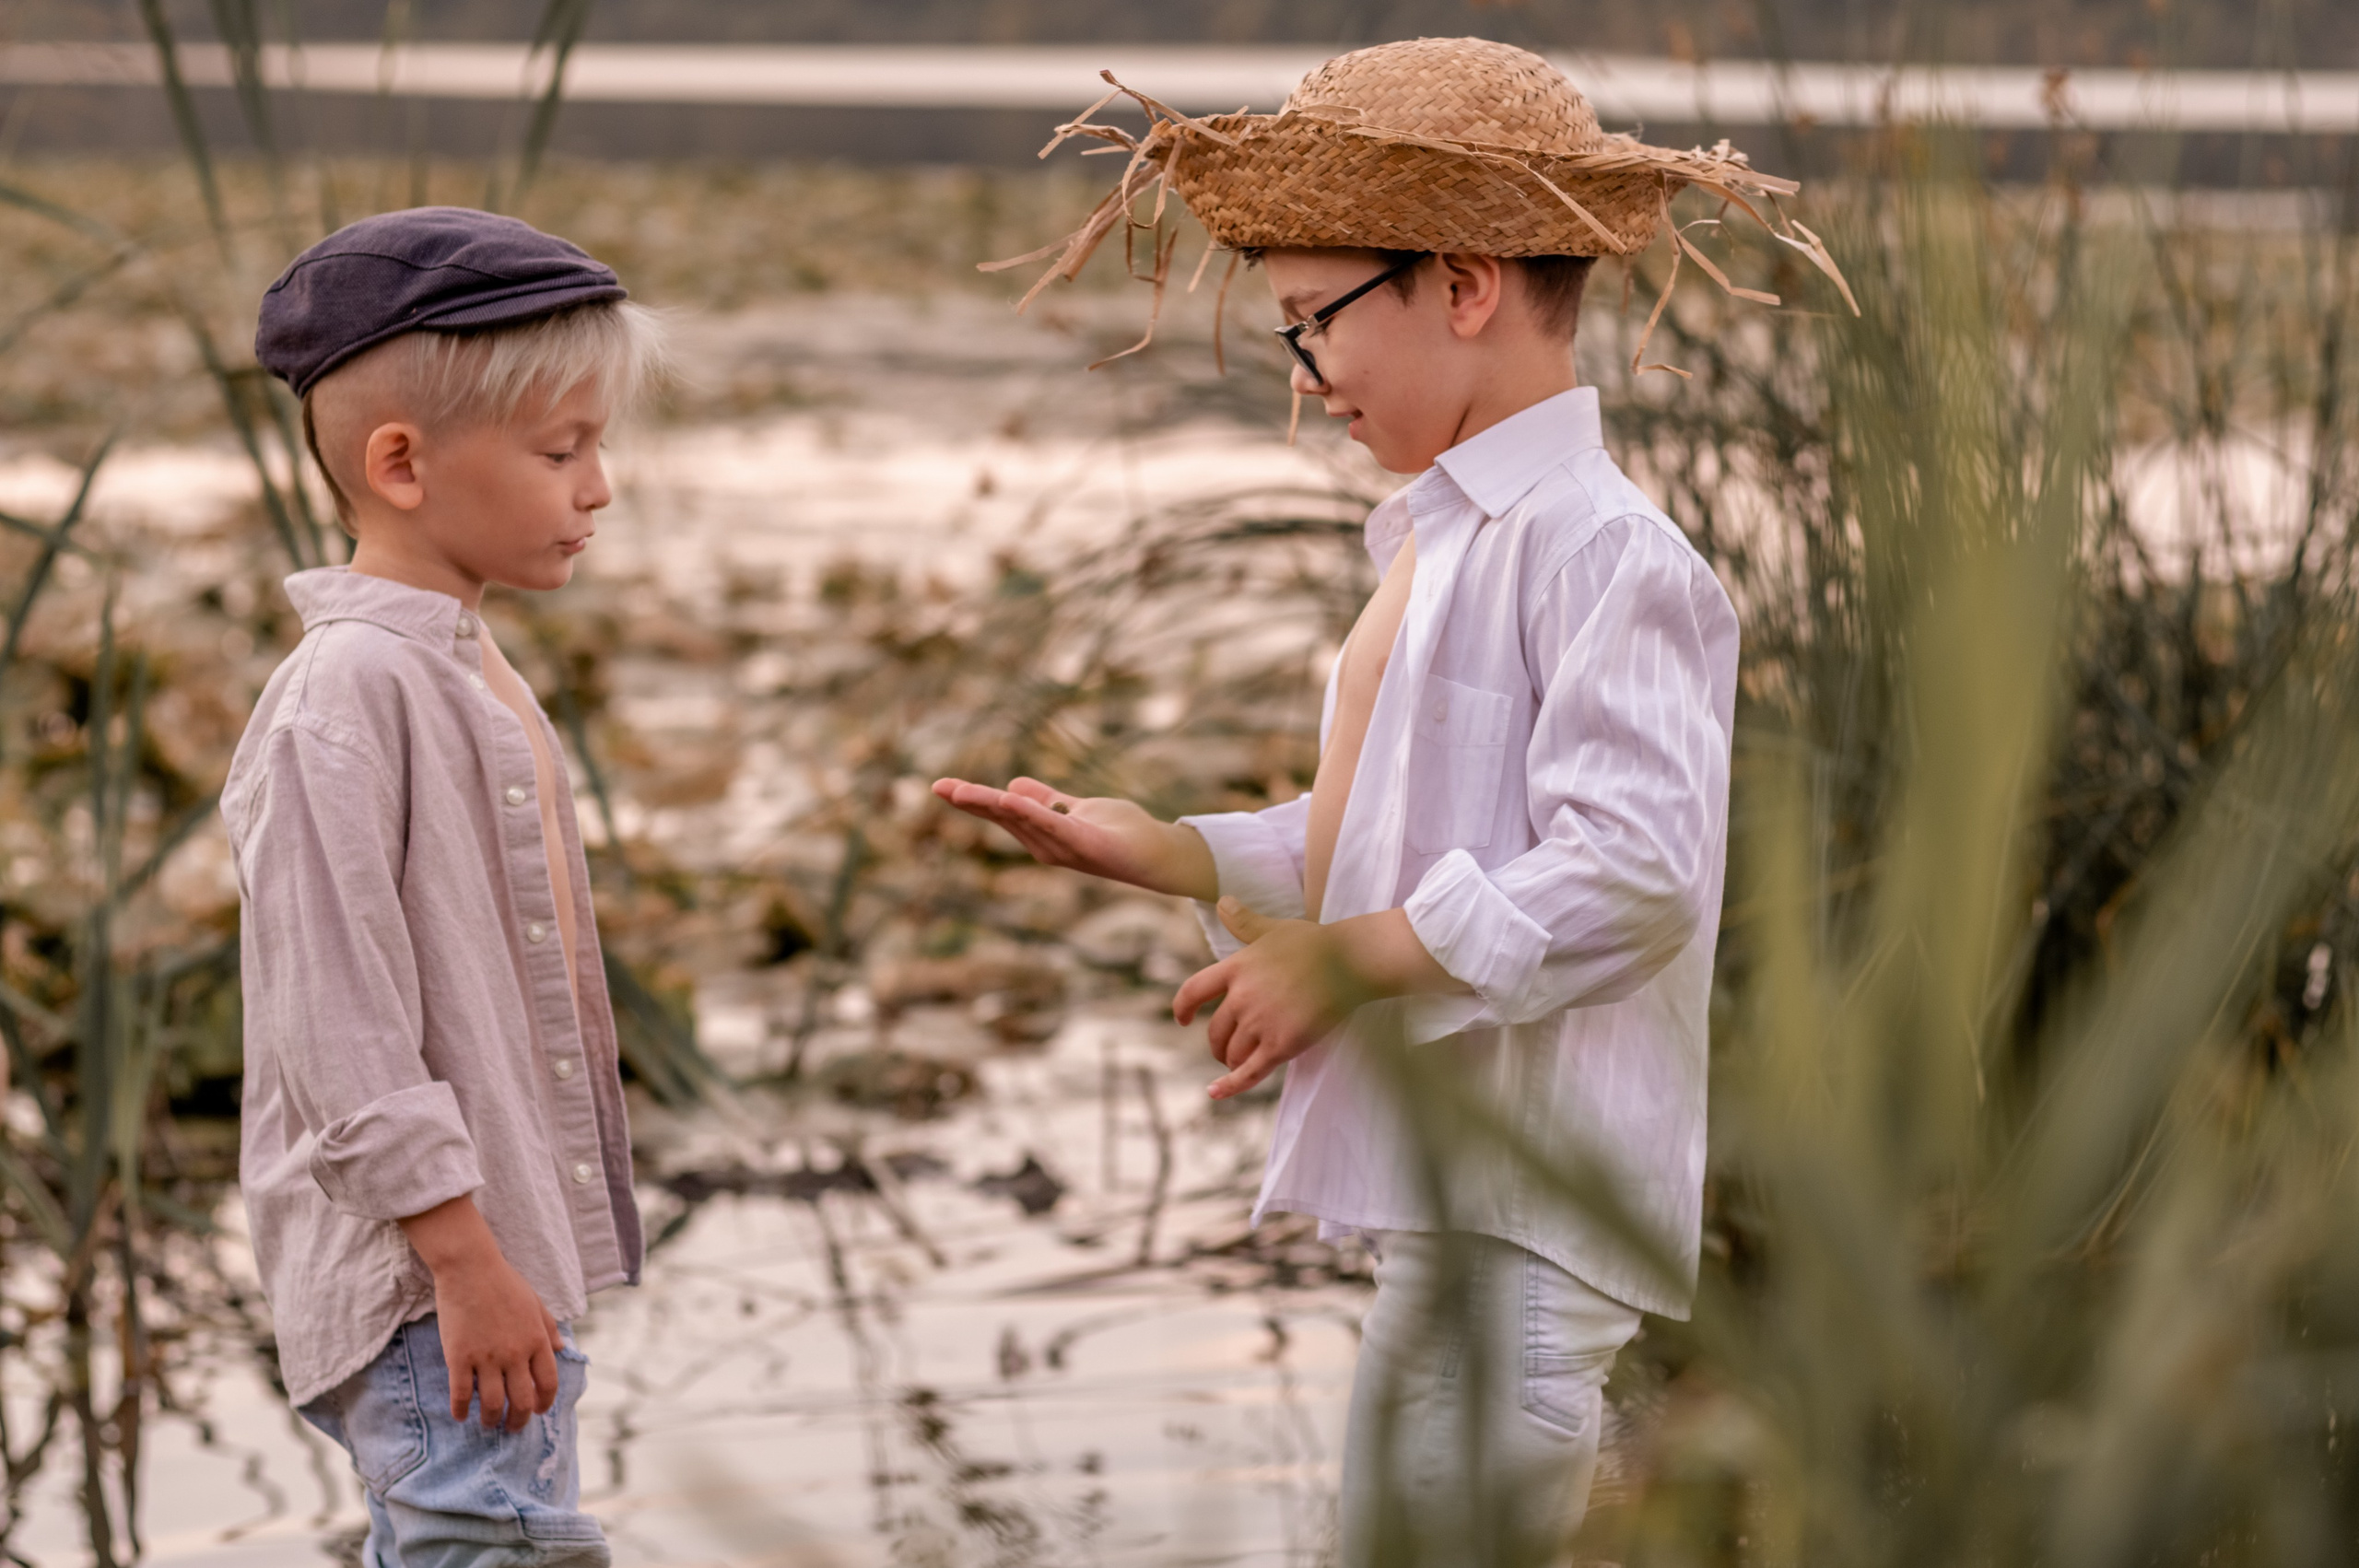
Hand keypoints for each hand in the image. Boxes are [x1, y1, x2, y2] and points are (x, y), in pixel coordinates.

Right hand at [397, 1195, 562, 1431]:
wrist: (470, 1269)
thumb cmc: (504, 1283)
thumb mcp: (536, 1303)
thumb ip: (549, 1328)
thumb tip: (563, 1350)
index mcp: (537, 1340)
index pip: (548, 1383)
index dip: (544, 1402)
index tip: (537, 1411)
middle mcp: (515, 1354)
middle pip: (521, 1401)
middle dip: (519, 1421)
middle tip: (513, 1428)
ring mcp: (486, 1358)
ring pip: (492, 1404)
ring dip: (491, 1420)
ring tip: (488, 1424)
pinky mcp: (459, 1357)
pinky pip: (461, 1394)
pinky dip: (461, 1410)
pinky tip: (461, 1416)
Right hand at [932, 775, 1217, 899]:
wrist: (1155, 851)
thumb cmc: (1119, 832)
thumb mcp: (1075, 808)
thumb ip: (1046, 799)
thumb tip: (1014, 784)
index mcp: (1040, 834)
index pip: (999, 812)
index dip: (971, 799)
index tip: (941, 786)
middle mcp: (1044, 845)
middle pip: (1002, 817)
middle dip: (971, 802)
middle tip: (940, 787)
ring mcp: (1062, 847)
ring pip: (1020, 819)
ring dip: (990, 804)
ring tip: (962, 790)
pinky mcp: (1083, 843)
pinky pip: (1051, 824)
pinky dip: (1029, 812)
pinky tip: (1008, 799)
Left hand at [1174, 899, 1375, 1099]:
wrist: (1349, 961)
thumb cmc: (1315, 942)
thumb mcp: (1273, 928)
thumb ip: (1245, 922)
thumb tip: (1222, 902)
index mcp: (1236, 967)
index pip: (1194, 991)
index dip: (1183, 1007)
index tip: (1182, 1019)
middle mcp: (1242, 996)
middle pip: (1215, 1030)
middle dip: (1217, 1043)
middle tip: (1226, 1049)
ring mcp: (1261, 1022)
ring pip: (1233, 1052)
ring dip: (1231, 1061)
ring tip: (1239, 1063)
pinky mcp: (1283, 1044)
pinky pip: (1249, 1072)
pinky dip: (1230, 1086)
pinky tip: (1215, 1093)